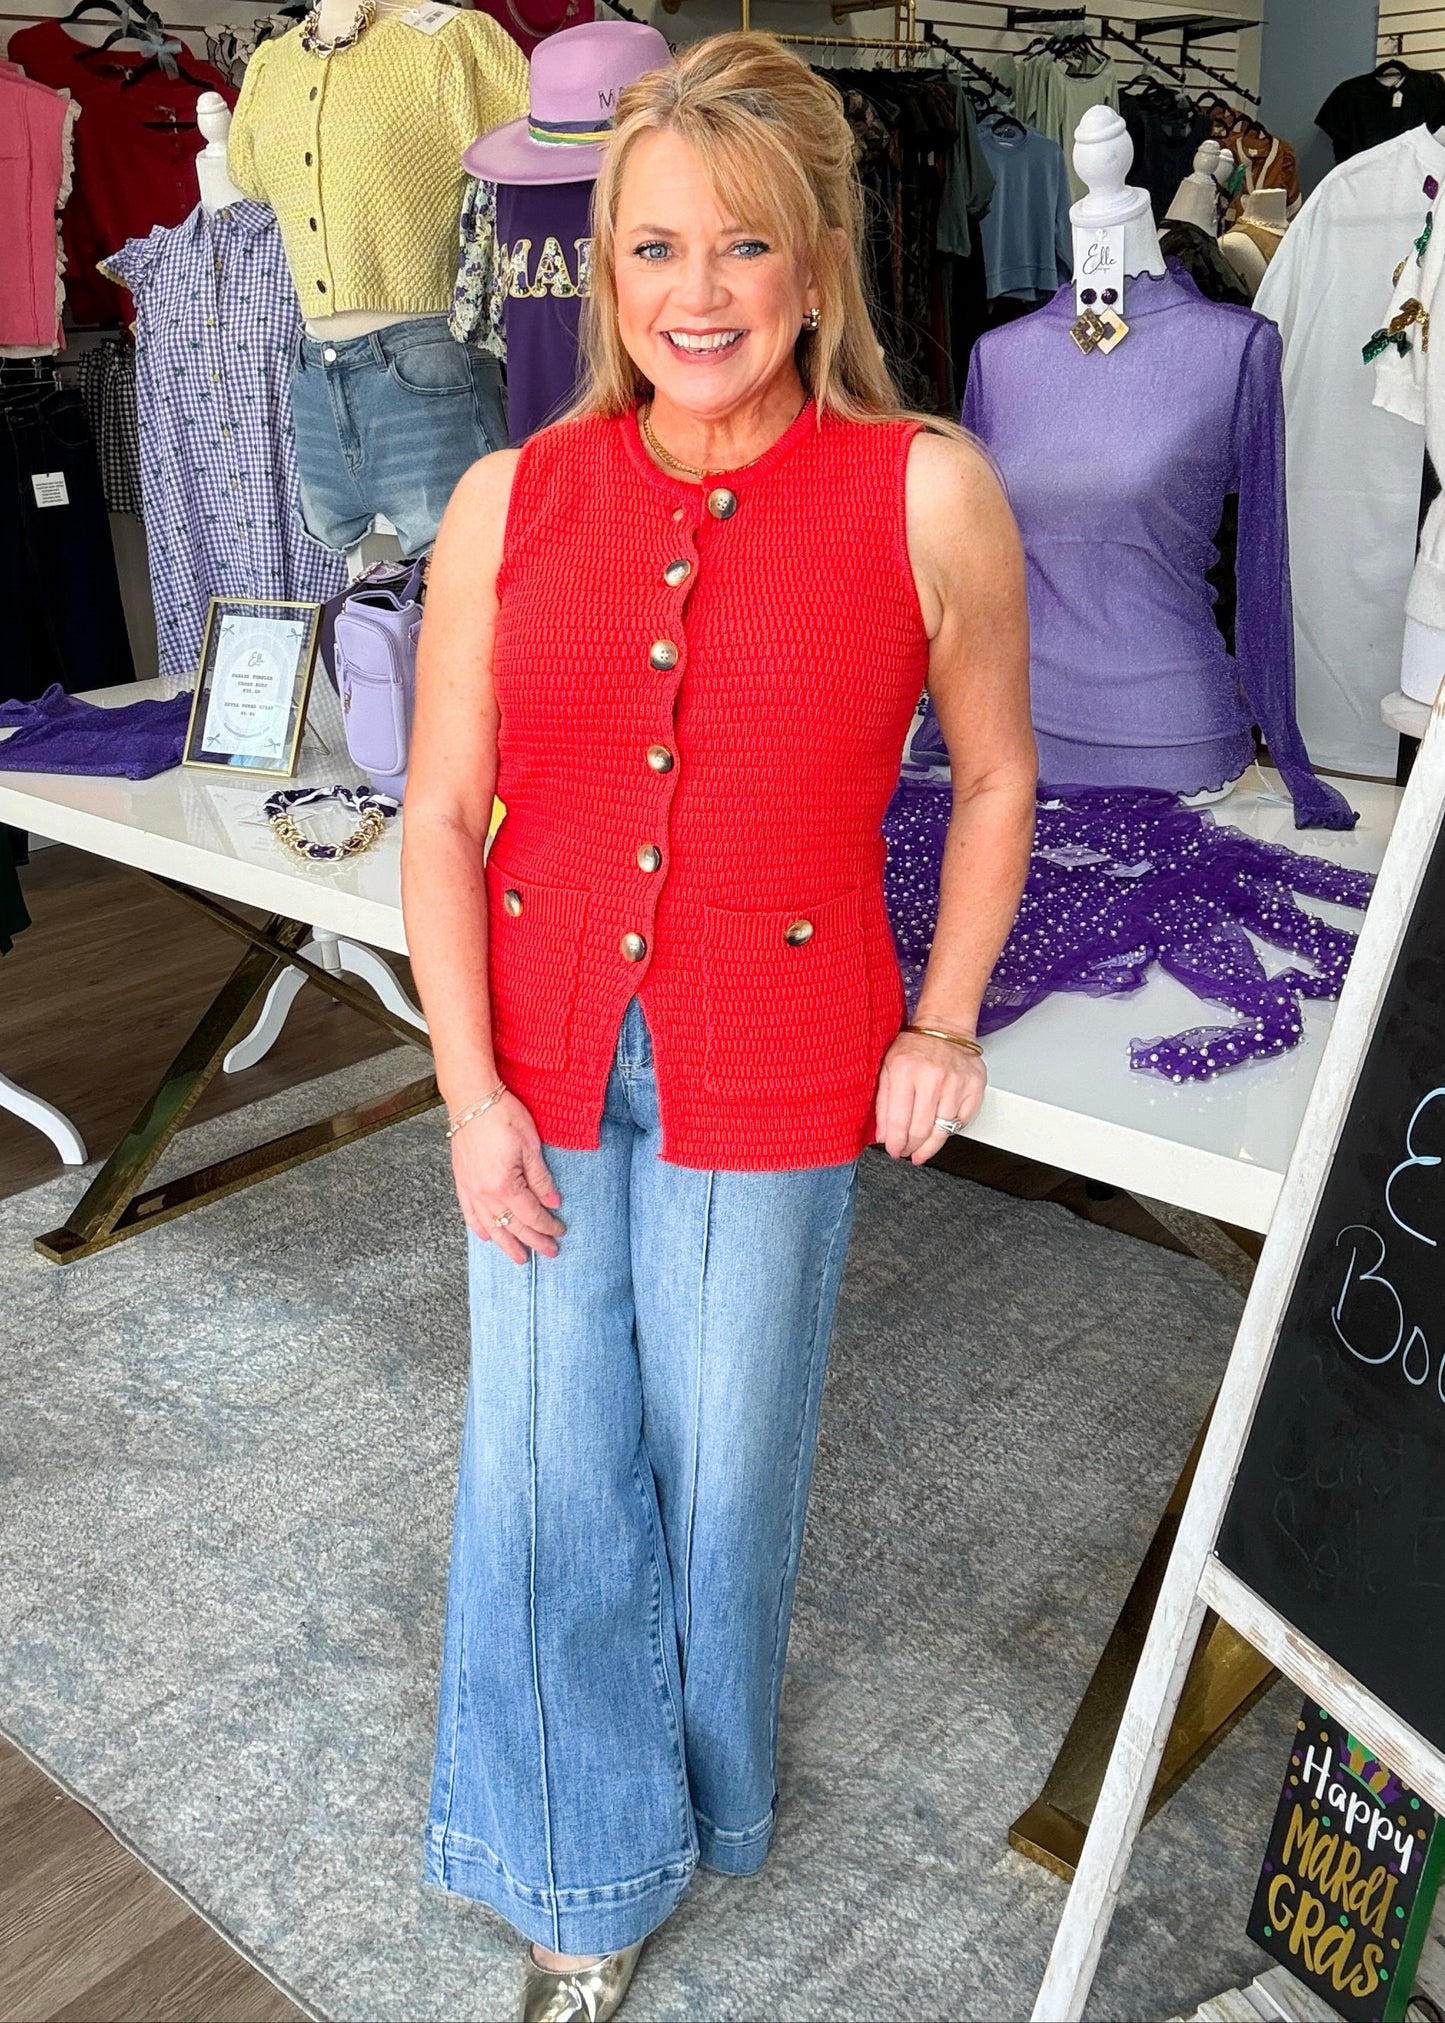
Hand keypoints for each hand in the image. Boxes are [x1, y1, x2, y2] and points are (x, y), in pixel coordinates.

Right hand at [449, 1091, 565, 1263]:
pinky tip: (487, 1237)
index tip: (560, 1231)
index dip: (547, 1226)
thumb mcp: (530, 1146)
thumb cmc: (502, 1115)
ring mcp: (470, 1189)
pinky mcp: (461, 1181)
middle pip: (512, 1226)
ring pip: (490, 1226)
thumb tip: (553, 1203)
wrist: (471, 1098)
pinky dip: (479, 1227)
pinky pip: (469, 1212)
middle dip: (532, 1241)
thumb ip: (541, 1179)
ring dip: (506, 1243)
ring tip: (519, 1257)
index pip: (531, 1215)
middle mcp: (484, 1193)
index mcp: (505, 1185)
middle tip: (548, 1252)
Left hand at [875, 1030, 985, 1164]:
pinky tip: (940, 1130)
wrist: (945, 1027)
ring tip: (922, 1150)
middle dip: (912, 1148)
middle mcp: (932, 1077)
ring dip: (931, 1146)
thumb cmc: (915, 1047)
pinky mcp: (974, 1086)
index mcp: (905, 1071)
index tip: (894, 1150)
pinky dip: (951, 1130)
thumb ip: (883, 1103)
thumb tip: (883, 1136)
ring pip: (943, 1130)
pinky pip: (963, 1121)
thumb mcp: (888, 1069)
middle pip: (921, 1130)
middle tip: (907, 1152)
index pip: (899, 1121)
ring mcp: (956, 1083)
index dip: (895, 1143)